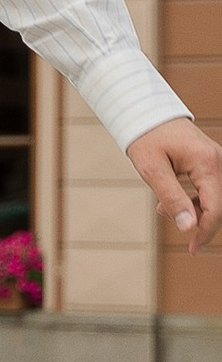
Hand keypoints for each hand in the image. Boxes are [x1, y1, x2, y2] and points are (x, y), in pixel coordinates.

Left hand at [128, 117, 221, 255]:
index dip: (206, 232)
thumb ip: (172, 198)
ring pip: (215, 198)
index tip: (193, 249)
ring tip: (163, 210)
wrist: (146, 112)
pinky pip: (210, 189)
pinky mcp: (210, 162)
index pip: (215, 208)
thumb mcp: (153, 170)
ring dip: (195, 211)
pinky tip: (168, 203)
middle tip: (182, 236)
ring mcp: (216, 161)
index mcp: (207, 163)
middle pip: (219, 205)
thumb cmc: (147, 138)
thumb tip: (187, 227)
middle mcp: (218, 161)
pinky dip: (194, 200)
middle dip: (202, 223)